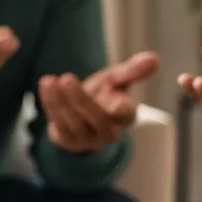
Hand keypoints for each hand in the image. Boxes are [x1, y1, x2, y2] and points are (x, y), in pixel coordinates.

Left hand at [39, 51, 160, 153]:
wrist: (80, 113)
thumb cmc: (104, 95)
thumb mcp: (118, 80)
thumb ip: (134, 70)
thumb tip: (155, 59)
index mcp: (125, 116)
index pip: (126, 113)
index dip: (123, 108)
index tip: (120, 101)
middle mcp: (109, 132)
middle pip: (96, 118)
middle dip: (81, 99)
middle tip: (68, 79)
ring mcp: (88, 140)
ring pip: (74, 122)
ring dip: (60, 101)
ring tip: (50, 81)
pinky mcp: (68, 142)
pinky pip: (58, 123)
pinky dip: (50, 104)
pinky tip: (46, 85)